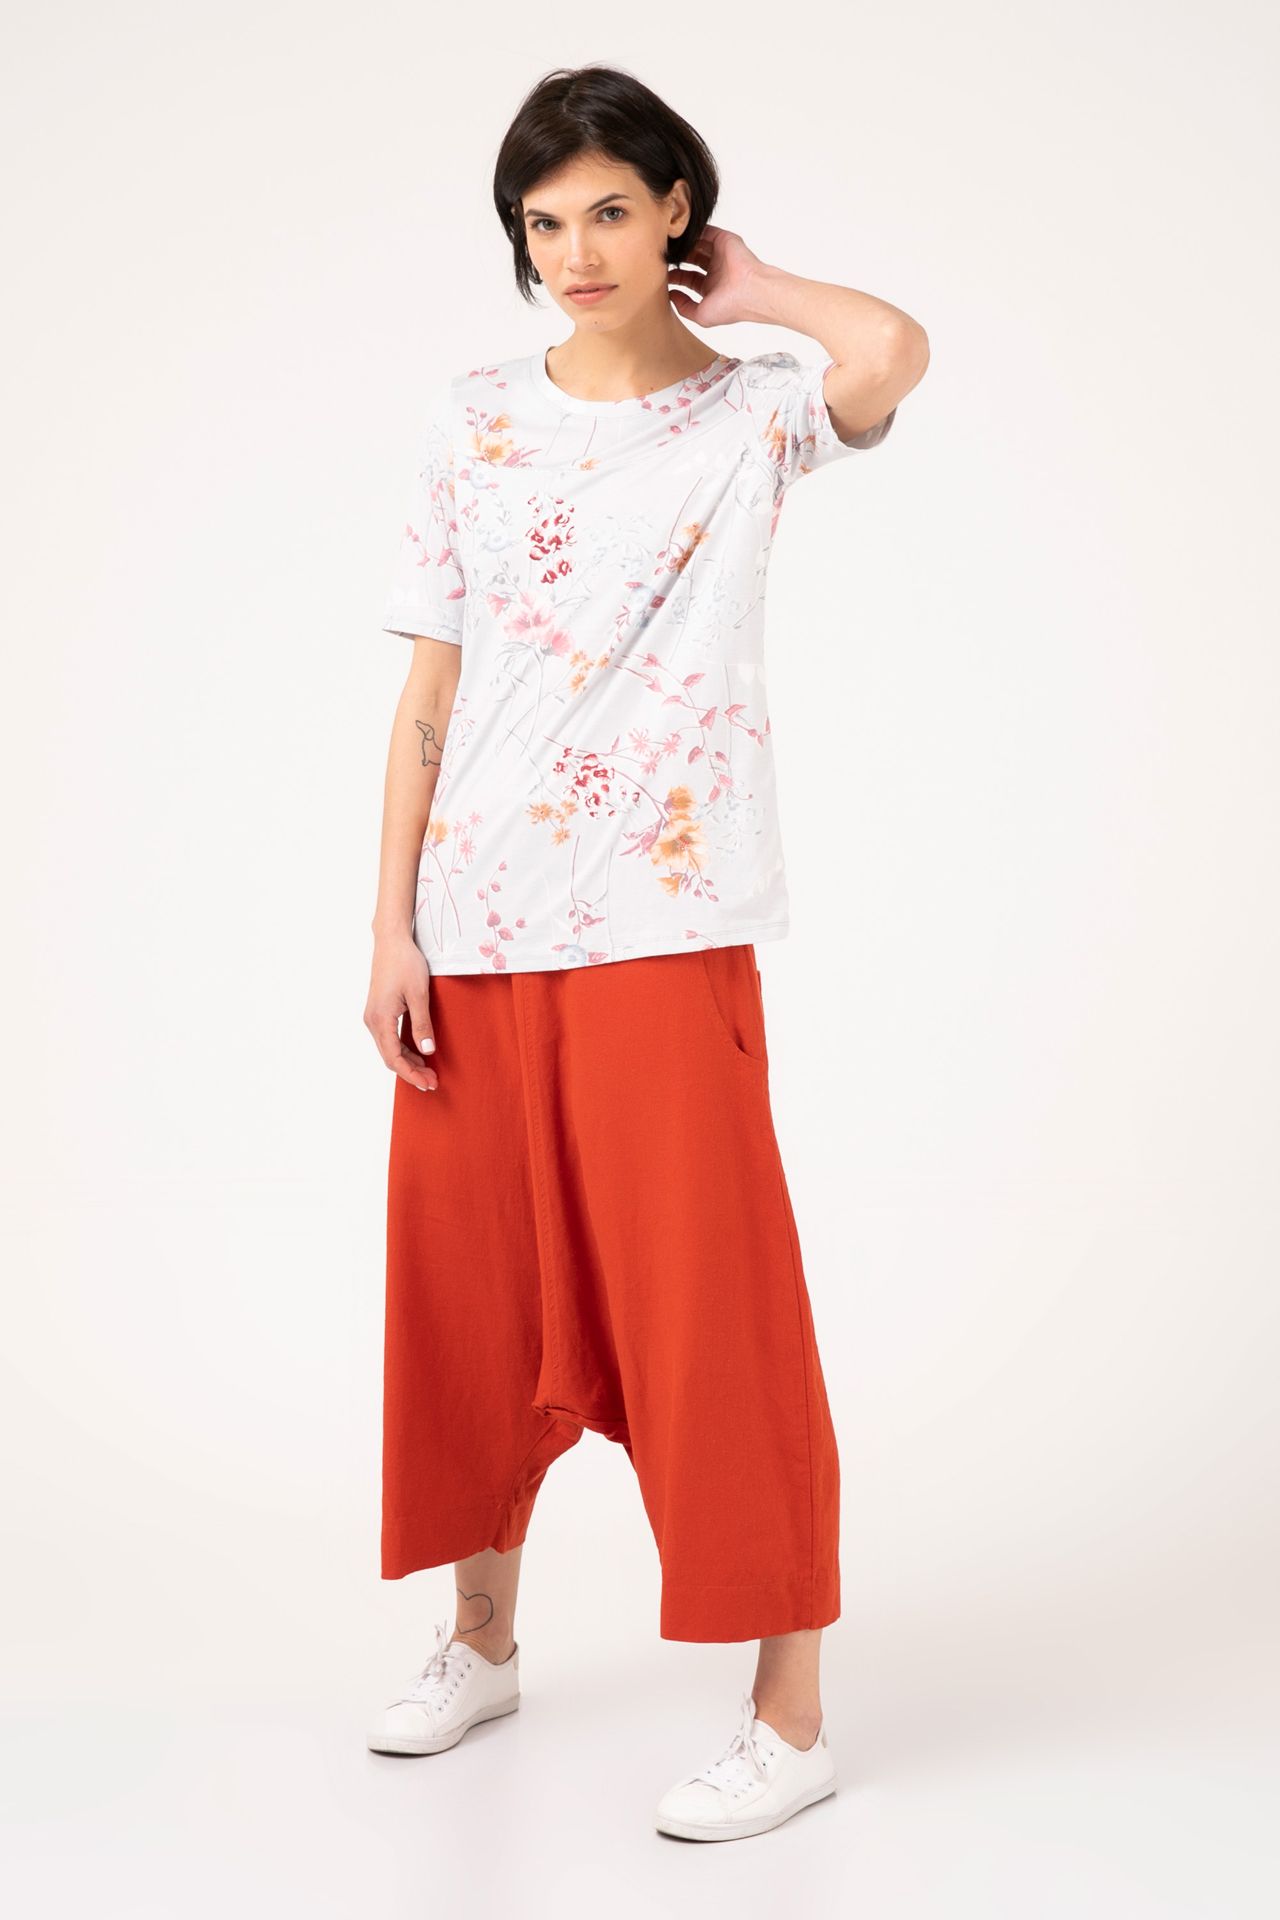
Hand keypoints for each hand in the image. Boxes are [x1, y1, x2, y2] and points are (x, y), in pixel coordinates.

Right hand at [365, 936, 437, 1090]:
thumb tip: (427, 1052)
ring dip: (407, 1062)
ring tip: (428, 1071)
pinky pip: (389, 1038)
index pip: (394, 1058)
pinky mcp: (378, 1012)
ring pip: (388, 1049)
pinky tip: (418, 1053)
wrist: (391, 941)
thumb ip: (422, 1024)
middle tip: (432, 1082)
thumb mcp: (419, 994)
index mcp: (380, 1019)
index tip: (429, 1083)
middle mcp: (372, 1021)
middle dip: (411, 1072)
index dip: (411, 1074)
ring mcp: (373, 1016)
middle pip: (389, 1057)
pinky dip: (403, 1049)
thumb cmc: (405, 963)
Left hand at [668, 223, 769, 329]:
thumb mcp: (701, 316)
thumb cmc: (731, 306)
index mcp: (712, 287)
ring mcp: (720, 254)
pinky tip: (681, 234)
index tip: (662, 275)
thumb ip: (684, 308)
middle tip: (663, 258)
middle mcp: (716, 270)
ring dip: (684, 245)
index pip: (689, 279)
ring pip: (698, 245)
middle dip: (678, 259)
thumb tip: (671, 296)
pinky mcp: (724, 240)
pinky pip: (706, 231)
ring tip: (670, 245)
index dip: (675, 276)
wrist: (751, 291)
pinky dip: (694, 231)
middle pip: (691, 260)